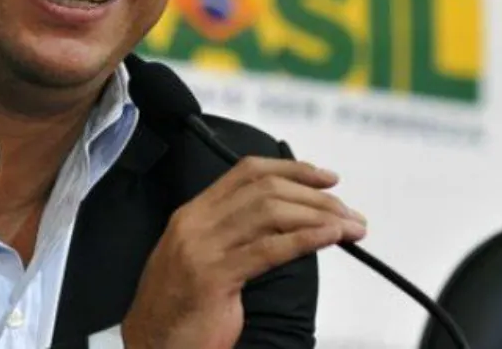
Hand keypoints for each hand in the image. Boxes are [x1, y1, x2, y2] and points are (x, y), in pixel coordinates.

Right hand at [120, 157, 365, 348]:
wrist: (151, 345)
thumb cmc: (182, 308)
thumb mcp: (205, 259)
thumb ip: (235, 237)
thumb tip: (288, 224)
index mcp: (193, 214)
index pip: (246, 173)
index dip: (292, 169)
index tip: (327, 178)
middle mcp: (195, 223)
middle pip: (264, 190)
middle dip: (314, 197)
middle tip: (350, 212)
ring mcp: (202, 248)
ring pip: (269, 213)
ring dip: (318, 216)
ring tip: (350, 227)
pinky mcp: (214, 278)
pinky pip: (268, 250)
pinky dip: (305, 239)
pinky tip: (330, 238)